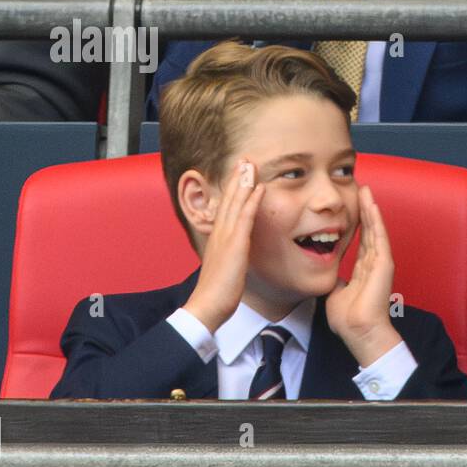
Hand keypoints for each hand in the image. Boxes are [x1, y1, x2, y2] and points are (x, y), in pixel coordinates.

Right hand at [184, 160, 264, 332]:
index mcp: (217, 239)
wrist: (207, 307)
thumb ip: (229, 258)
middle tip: (244, 159)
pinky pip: (245, 218)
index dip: (232, 190)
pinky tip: (259, 187)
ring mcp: (226, 238)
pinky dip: (252, 200)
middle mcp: (219, 234)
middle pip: (228, 200)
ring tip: (250, 164)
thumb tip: (235, 257)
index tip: (239, 174)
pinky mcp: (234, 246)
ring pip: (235, 203)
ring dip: (243, 182)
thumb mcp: (224, 269)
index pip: (225, 208)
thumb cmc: (218, 293)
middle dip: (236, 178)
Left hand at [325, 185, 403, 365]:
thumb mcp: (336, 291)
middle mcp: (374, 263)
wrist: (359, 331)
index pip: (361, 240)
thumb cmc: (348, 318)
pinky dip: (376, 220)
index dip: (356, 223)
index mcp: (365, 269)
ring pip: (376, 229)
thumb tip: (324, 271)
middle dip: (365, 209)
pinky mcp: (384, 264)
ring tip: (366, 190)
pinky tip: (371, 205)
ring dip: (371, 209)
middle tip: (361, 188)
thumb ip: (334, 279)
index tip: (350, 207)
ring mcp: (381, 262)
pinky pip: (380, 237)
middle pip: (370, 230)